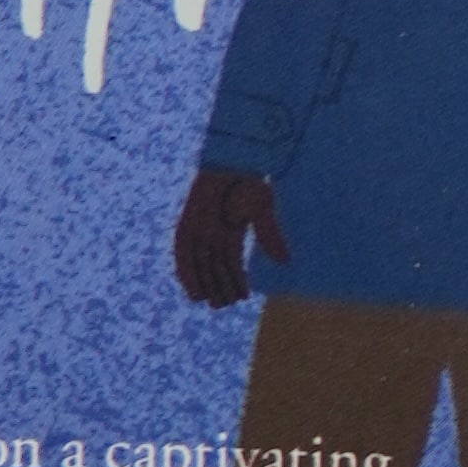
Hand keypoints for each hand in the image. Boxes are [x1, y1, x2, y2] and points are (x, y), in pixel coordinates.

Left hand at [173, 163, 289, 308]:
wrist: (228, 162)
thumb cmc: (247, 182)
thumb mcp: (262, 211)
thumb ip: (270, 237)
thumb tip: (285, 262)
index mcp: (232, 231)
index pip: (233, 262)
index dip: (238, 280)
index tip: (244, 296)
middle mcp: (213, 233)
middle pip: (214, 268)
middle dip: (220, 287)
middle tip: (224, 305)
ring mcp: (198, 230)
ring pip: (199, 266)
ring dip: (205, 285)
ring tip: (212, 302)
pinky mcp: (185, 226)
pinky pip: (182, 255)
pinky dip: (186, 273)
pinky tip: (193, 290)